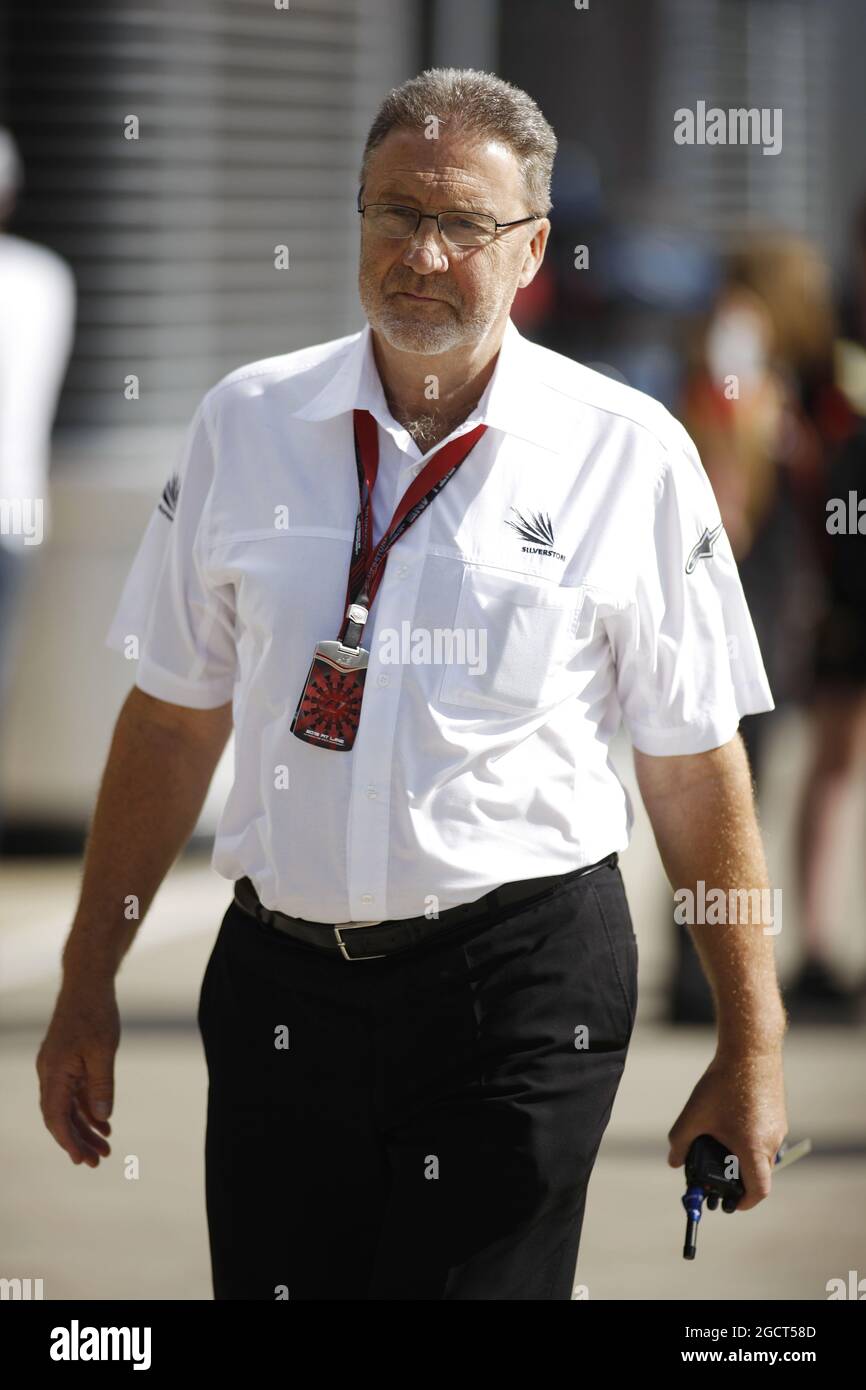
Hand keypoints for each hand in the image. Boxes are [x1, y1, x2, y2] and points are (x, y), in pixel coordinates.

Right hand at [36, 981, 119, 1166]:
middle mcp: (50, 1073)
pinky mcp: (66, 1062)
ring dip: (84, 1127)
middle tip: (98, 1161)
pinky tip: (103, 1123)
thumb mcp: (103, 1051)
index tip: (82, 1160)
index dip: (68, 1141)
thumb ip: (101, 1085)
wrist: (87, 983)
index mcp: (54, 1072)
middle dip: (78, 1140)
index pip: (55, 1116)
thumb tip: (102, 1117)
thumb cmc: (96, 1014)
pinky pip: (73, 1093)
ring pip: (67, 1106)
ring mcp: (57, 1068)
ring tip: (105, 1147)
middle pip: (60, 1116)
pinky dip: (87, 1108)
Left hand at [667, 1047, 786, 1210]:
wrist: (751, 1049)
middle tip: (714, 1170)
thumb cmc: (723, 1083)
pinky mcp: (778, 1114)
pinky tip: (730, 1121)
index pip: (757, 1190)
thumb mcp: (694, 1115)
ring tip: (718, 1138)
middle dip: (736, 1177)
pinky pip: (764, 1137)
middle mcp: (772, 1142)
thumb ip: (681, 1143)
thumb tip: (674, 1162)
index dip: (743, 1202)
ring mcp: (779, 1128)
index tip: (729, 1202)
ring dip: (742, 1155)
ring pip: (761, 1154)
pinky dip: (749, 1138)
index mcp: (754, 1148)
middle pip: (757, 1173)